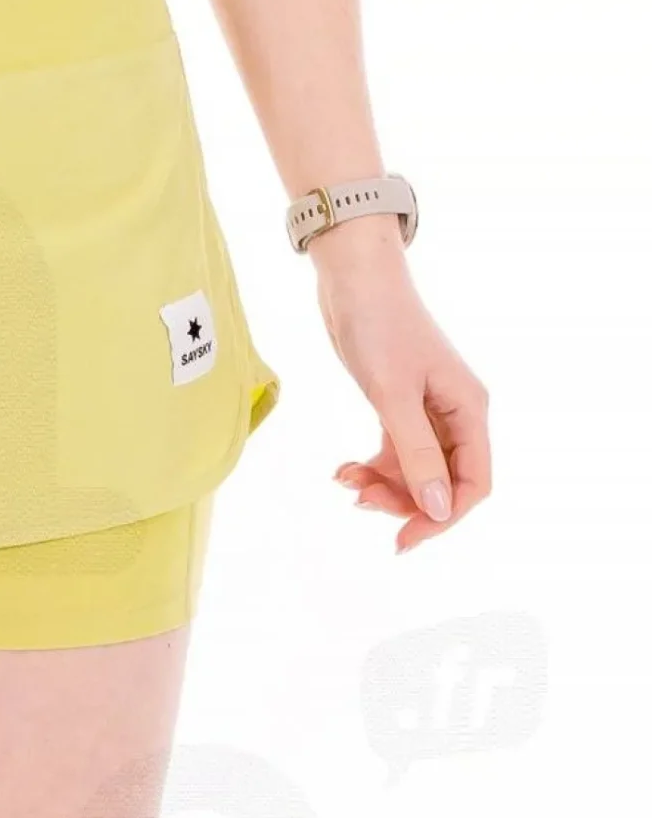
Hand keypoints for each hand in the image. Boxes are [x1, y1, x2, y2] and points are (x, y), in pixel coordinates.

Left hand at [311, 221, 490, 553]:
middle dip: (403, 502)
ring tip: (345, 481)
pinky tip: (342, 471)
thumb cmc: (378, 327)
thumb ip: (417, 454)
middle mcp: (456, 414)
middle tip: (360, 502)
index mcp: (469, 410)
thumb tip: (438, 509)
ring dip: (382, 487)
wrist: (354, 278)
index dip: (443, 518)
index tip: (403, 539)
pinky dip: (371, 468)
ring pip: (415, 473)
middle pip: (442, 484)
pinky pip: (395, 454)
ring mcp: (429, 411)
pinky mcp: (401, 406)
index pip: (474, 484)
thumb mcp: (394, 396)